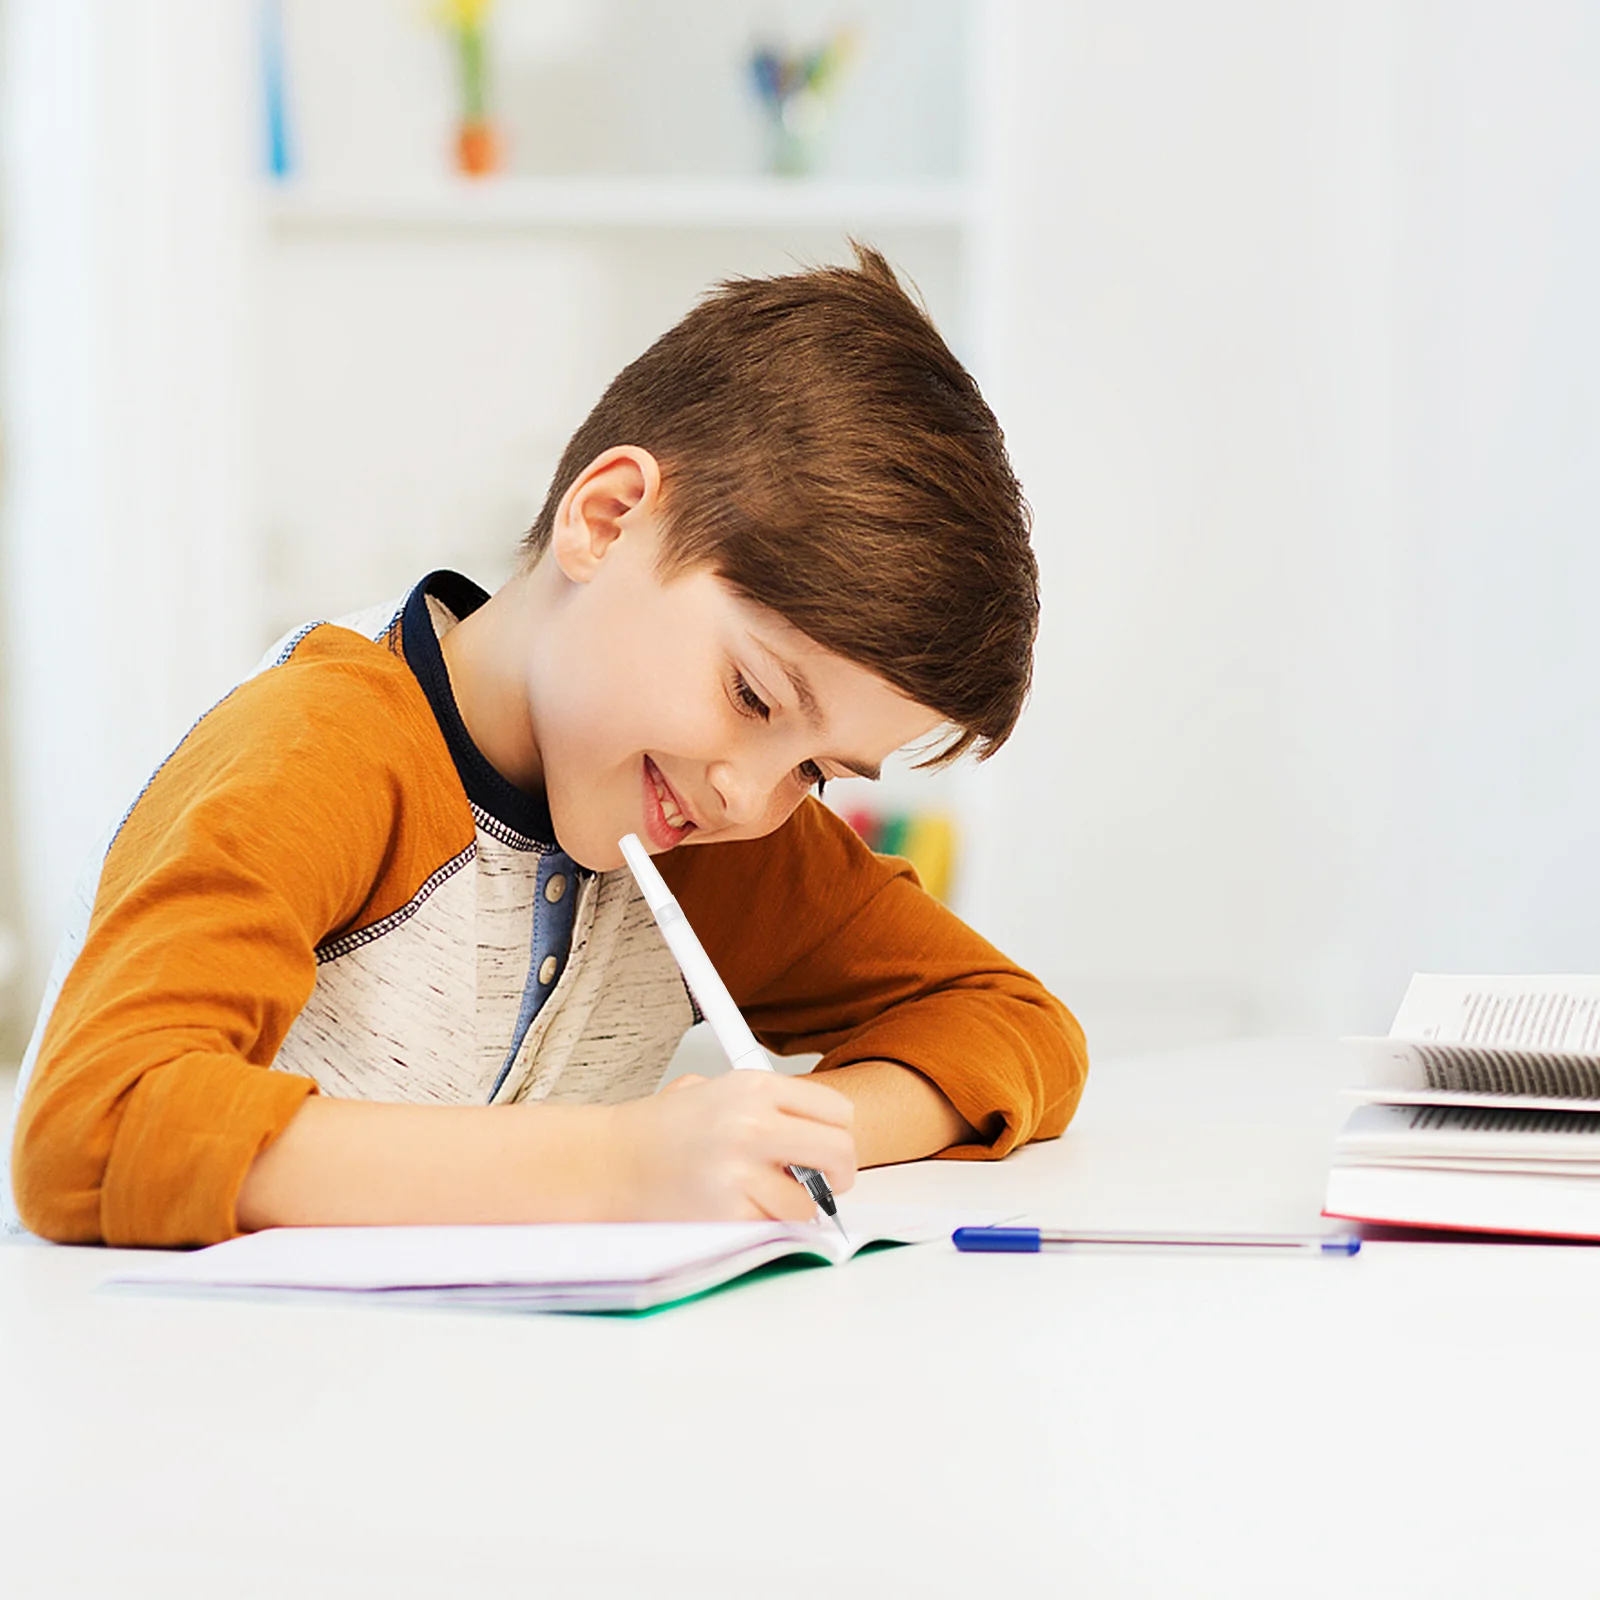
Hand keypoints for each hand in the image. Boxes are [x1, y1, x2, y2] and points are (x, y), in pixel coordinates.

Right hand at [606, 1070, 856, 1221]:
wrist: (607, 1162)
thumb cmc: (658, 1130)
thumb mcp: (715, 1089)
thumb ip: (768, 1104)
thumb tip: (818, 1128)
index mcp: (754, 1087)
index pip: (837, 1110)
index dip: (838, 1132)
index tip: (828, 1145)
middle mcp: (753, 1124)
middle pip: (840, 1153)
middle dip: (837, 1173)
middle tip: (823, 1180)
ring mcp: (741, 1172)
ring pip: (811, 1202)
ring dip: (794, 1205)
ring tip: (760, 1193)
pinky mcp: (728, 1214)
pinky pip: (773, 1226)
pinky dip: (761, 1223)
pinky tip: (733, 1206)